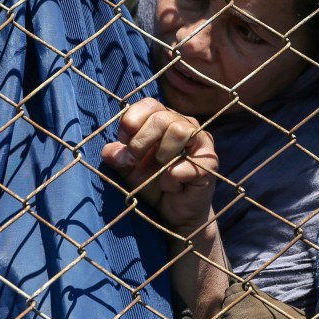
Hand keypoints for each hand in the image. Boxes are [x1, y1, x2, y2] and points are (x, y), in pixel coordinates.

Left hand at [101, 97, 218, 235]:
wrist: (174, 214)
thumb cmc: (152, 184)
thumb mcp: (129, 169)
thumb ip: (119, 157)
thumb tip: (108, 152)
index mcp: (165, 119)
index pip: (150, 104)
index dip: (132, 120)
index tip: (123, 141)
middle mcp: (185, 125)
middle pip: (162, 118)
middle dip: (141, 141)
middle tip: (134, 161)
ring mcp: (201, 142)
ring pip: (179, 131)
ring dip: (161, 154)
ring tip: (158, 171)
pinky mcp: (210, 163)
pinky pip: (187, 163)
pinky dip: (171, 178)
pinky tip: (170, 186)